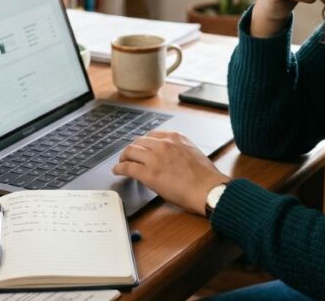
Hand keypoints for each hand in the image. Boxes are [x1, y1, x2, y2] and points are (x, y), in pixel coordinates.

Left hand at [112, 131, 229, 215]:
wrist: (207, 188)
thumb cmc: (205, 176)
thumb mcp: (192, 152)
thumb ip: (177, 150)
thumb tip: (169, 157)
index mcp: (175, 137)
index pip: (152, 135)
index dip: (144, 143)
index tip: (142, 147)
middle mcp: (163, 144)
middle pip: (139, 141)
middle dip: (132, 148)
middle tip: (129, 155)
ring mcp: (154, 158)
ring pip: (131, 151)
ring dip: (124, 157)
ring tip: (121, 162)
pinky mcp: (148, 173)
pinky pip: (128, 167)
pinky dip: (119, 168)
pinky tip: (117, 170)